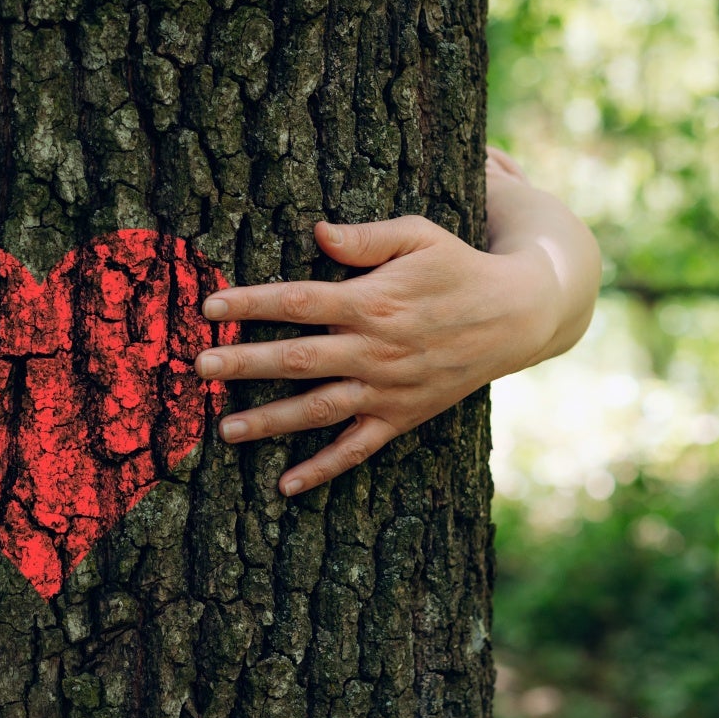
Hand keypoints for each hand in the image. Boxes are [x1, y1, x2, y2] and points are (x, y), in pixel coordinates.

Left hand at [195, 215, 564, 496]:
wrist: (517, 316)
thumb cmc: (457, 267)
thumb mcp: (419, 236)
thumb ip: (366, 238)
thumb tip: (317, 231)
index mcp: (373, 301)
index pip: (300, 301)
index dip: (252, 303)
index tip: (210, 306)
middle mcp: (376, 349)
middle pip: (299, 358)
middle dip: (246, 363)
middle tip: (200, 368)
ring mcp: (388, 389)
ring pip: (319, 409)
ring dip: (270, 422)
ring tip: (223, 430)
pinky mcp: (402, 417)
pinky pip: (357, 449)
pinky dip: (323, 469)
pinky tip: (286, 486)